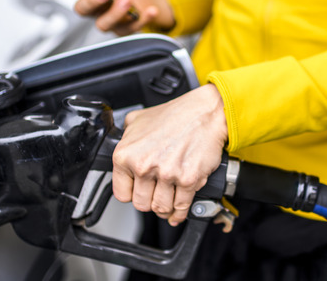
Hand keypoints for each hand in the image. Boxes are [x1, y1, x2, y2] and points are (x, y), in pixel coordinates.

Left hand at [112, 85, 227, 225]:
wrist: (204, 113)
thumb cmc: (175, 115)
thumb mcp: (138, 120)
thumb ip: (126, 137)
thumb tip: (124, 149)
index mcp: (126, 154)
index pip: (122, 193)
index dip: (132, 194)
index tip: (138, 192)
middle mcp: (144, 166)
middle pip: (141, 204)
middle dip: (149, 201)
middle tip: (155, 195)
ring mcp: (167, 174)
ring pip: (160, 208)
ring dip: (164, 208)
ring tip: (167, 202)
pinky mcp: (188, 180)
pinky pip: (181, 206)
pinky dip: (180, 213)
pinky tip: (178, 211)